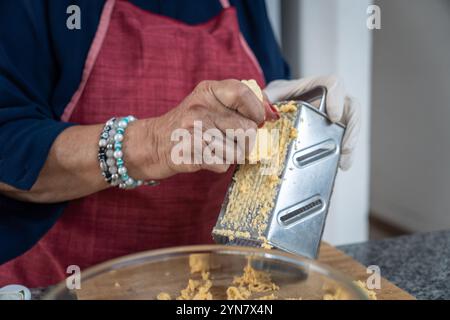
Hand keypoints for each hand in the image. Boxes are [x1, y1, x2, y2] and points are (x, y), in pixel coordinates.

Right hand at [141, 79, 277, 178]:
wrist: (153, 143)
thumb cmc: (187, 124)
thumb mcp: (208, 103)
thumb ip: (238, 103)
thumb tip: (271, 113)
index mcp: (207, 91)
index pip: (244, 93)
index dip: (258, 110)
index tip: (258, 119)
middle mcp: (200, 108)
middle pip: (247, 129)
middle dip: (247, 140)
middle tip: (233, 140)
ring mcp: (194, 131)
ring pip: (238, 151)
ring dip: (232, 155)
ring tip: (215, 148)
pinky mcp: (191, 154)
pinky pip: (223, 164)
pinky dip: (218, 165)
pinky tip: (205, 157)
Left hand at [264, 75, 360, 169]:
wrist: (270, 109)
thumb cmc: (271, 99)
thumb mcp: (266, 97)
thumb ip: (263, 101)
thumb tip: (260, 110)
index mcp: (312, 86)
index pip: (332, 84)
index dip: (337, 97)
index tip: (334, 117)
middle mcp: (326, 99)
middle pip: (350, 106)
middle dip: (352, 128)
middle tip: (345, 148)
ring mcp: (330, 116)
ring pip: (349, 125)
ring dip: (349, 144)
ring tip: (343, 163)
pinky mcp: (330, 131)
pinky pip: (341, 140)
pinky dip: (342, 154)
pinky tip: (339, 166)